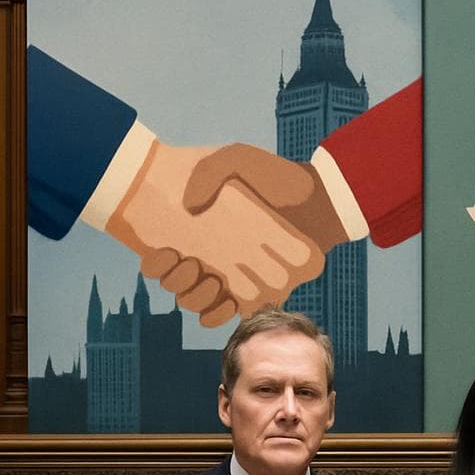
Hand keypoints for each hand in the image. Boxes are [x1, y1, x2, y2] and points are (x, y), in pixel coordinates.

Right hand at [106, 140, 324, 325]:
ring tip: (214, 280)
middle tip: (193, 265)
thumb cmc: (277, 179)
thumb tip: (190, 207)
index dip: (154, 264)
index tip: (166, 251)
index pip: (158, 257)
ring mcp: (230, 276)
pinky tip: (227, 300)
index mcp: (197, 230)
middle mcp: (208, 257)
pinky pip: (227, 315)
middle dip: (175, 281)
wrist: (319, 202)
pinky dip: (220, 314)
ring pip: (195, 303)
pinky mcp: (255, 292)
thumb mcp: (239, 159)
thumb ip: (210, 172)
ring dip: (196, 297)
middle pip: (173, 284)